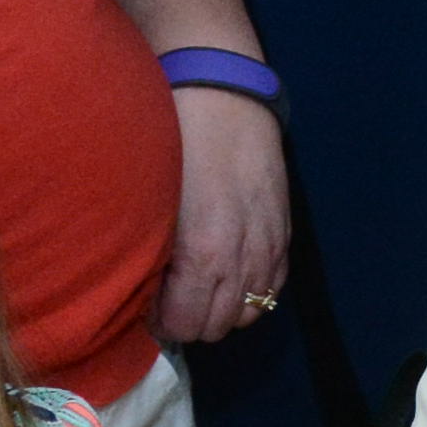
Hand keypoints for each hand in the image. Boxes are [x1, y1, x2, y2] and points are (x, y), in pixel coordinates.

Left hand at [163, 83, 296, 345]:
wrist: (222, 98)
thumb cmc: (174, 145)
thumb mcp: (152, 206)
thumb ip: (150, 257)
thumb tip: (142, 292)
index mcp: (204, 258)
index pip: (184, 326)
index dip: (160, 322)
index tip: (145, 304)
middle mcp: (241, 262)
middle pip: (215, 327)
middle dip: (188, 318)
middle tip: (167, 296)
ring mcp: (268, 249)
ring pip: (247, 314)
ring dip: (220, 309)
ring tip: (198, 286)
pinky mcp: (284, 235)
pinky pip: (271, 289)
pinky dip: (249, 292)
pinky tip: (229, 272)